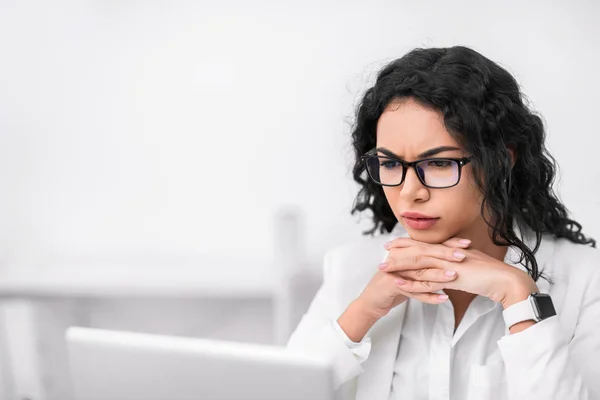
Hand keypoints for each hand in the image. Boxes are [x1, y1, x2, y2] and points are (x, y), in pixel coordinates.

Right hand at [355, 237, 469, 319]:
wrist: (370, 302)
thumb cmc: (392, 287)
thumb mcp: (408, 273)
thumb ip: (423, 265)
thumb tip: (446, 261)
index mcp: (404, 253)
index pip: (428, 245)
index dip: (446, 243)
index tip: (466, 244)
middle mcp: (399, 259)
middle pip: (424, 254)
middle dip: (444, 254)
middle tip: (463, 255)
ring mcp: (394, 271)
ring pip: (419, 272)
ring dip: (438, 274)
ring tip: (455, 275)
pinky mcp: (390, 285)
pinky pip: (412, 290)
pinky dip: (429, 296)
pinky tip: (443, 298)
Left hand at [380, 237, 538, 307]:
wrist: (507, 280)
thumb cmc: (491, 275)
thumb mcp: (469, 267)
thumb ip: (456, 267)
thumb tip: (446, 271)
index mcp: (451, 249)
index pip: (425, 244)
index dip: (408, 242)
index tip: (394, 243)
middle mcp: (447, 254)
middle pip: (418, 250)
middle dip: (398, 250)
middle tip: (383, 250)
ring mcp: (448, 265)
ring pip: (418, 264)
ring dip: (399, 266)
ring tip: (382, 267)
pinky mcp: (451, 279)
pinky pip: (427, 281)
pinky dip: (412, 282)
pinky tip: (399, 283)